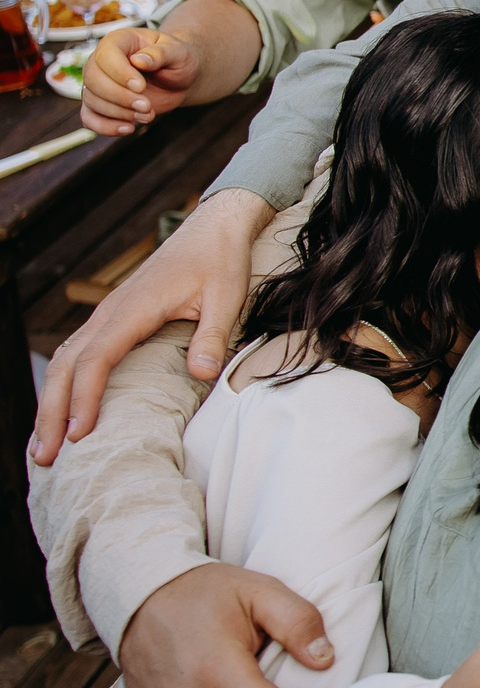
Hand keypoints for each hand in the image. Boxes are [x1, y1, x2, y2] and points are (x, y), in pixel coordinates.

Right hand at [33, 189, 272, 461]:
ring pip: (63, 362)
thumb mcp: (227, 295)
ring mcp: (106, 316)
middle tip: (47, 457)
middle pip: (65, 366)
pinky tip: (61, 413)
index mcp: (133, 309)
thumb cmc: (219, 261)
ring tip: (44, 447)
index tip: (79, 434)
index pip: (96, 359)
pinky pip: (76, 355)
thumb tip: (204, 374)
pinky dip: (62, 386)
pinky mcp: (112, 320)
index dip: (84, 398)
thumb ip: (214, 334)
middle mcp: (109, 313)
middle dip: (52, 413)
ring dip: (50, 403)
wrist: (212, 229)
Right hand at [81, 27, 199, 135]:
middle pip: (93, 81)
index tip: (141, 87)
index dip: (120, 74)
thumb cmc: (177, 59)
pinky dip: (105, 127)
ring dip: (119, 113)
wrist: (177, 77)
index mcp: (117, 42)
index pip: (105, 56)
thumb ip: (160, 54)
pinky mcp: (101, 104)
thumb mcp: (177, 52)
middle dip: (120, 98)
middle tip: (147, 106)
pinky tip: (129, 129)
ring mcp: (98, 84)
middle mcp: (101, 61)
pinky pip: (89, 118)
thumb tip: (138, 60)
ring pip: (92, 101)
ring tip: (148, 115)